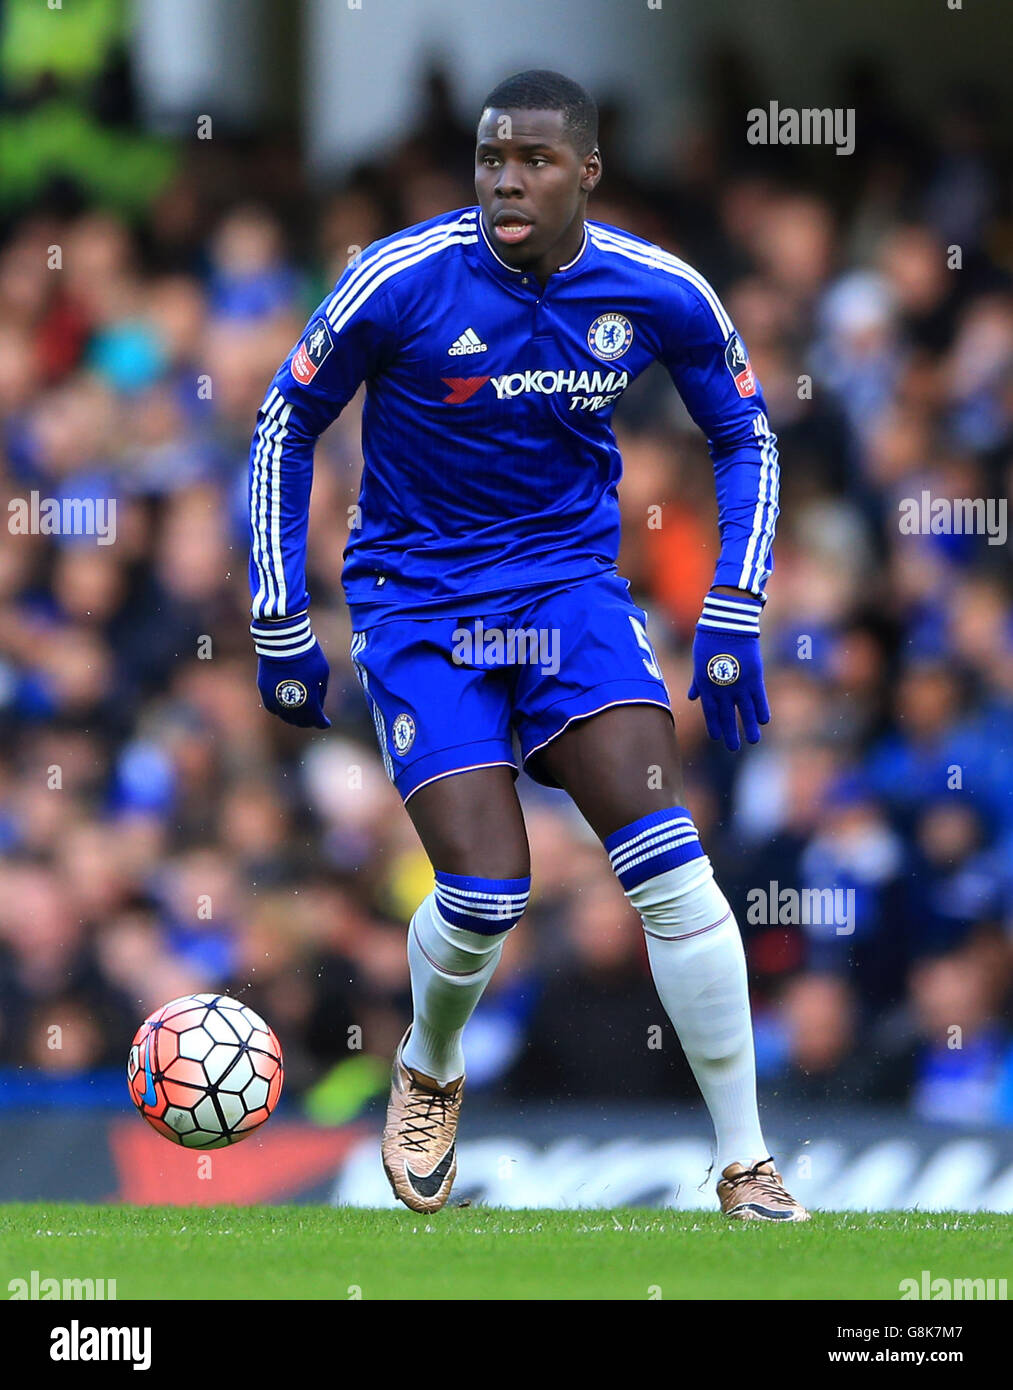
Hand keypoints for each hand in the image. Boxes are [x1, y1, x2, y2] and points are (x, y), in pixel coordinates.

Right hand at [251, 612, 330, 728]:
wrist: (284, 642)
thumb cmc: (308, 656)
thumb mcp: (322, 674)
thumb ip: (320, 693)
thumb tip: (317, 705)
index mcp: (307, 702)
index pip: (316, 720)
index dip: (323, 723)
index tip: (326, 723)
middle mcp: (290, 705)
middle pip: (300, 721)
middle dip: (309, 721)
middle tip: (314, 720)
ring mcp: (275, 699)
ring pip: (285, 717)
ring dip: (294, 718)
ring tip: (300, 715)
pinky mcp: (264, 691)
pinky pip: (273, 708)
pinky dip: (281, 710)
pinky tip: (286, 708)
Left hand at [688, 589, 768, 751]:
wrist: (727, 623)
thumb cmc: (709, 639)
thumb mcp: (698, 661)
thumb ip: (697, 682)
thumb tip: (692, 697)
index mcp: (706, 684)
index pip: (710, 711)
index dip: (713, 725)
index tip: (716, 737)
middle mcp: (722, 688)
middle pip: (727, 715)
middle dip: (730, 732)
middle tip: (733, 748)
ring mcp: (739, 684)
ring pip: (745, 711)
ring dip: (748, 727)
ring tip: (753, 741)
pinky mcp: (754, 677)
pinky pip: (759, 698)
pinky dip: (761, 709)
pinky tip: (763, 721)